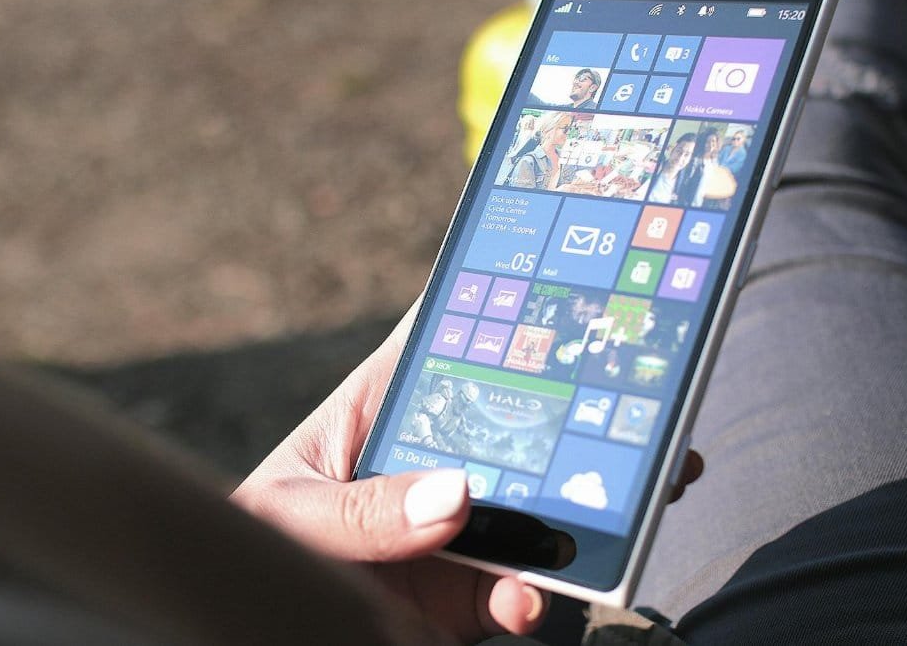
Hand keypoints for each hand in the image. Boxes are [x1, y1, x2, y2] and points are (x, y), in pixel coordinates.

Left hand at [232, 303, 702, 643]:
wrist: (265, 624)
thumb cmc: (258, 541)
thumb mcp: (289, 512)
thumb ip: (358, 509)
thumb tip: (453, 493)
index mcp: (395, 405)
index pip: (459, 338)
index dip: (514, 307)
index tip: (576, 293)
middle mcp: (443, 457)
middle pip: (529, 419)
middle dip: (593, 411)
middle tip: (648, 407)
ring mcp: (465, 526)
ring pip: (548, 505)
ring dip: (597, 503)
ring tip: (632, 499)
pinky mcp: (472, 593)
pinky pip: (522, 591)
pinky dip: (538, 595)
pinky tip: (530, 595)